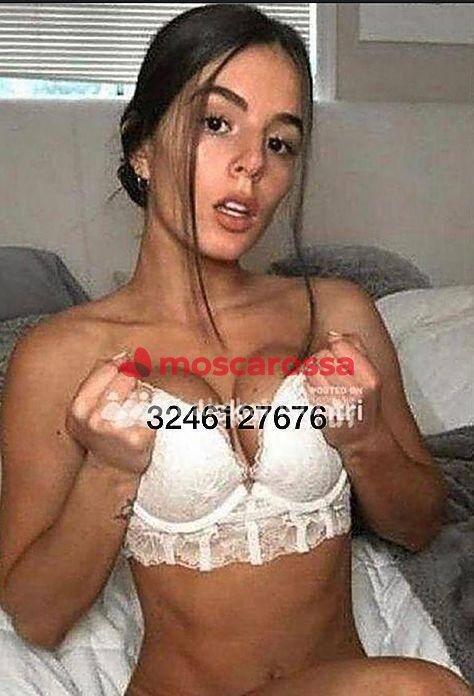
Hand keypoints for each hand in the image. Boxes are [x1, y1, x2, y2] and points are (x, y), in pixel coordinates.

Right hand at [65, 350, 155, 477]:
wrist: (112, 467)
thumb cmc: (102, 430)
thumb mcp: (87, 405)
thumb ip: (100, 376)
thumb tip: (124, 355)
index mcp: (78, 407)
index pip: (108, 367)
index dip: (120, 367)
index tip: (124, 373)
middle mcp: (94, 418)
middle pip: (128, 377)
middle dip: (133, 384)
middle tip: (128, 402)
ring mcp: (116, 428)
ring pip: (143, 392)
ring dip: (144, 399)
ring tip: (134, 416)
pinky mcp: (138, 438)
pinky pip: (154, 409)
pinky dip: (154, 413)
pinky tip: (144, 425)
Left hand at [302, 331, 383, 450]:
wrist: (363, 439)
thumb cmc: (365, 404)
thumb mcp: (370, 376)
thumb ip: (357, 351)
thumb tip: (333, 334)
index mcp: (370, 376)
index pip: (341, 345)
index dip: (333, 347)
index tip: (334, 356)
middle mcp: (356, 387)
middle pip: (323, 355)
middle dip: (320, 360)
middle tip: (324, 371)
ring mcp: (339, 399)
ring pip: (312, 369)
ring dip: (311, 372)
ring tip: (319, 381)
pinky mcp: (323, 409)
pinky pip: (307, 385)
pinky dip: (307, 385)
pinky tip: (315, 391)